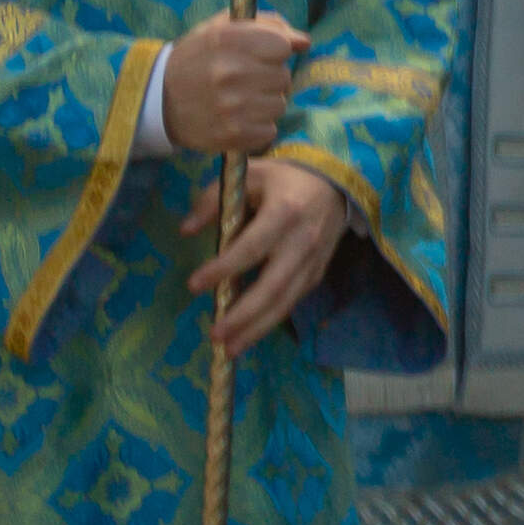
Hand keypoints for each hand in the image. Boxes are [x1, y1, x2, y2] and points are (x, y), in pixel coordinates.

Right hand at [162, 15, 309, 155]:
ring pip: (279, 104)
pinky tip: (236, 118)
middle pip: (283, 77)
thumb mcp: (223, 28)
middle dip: (268, 78)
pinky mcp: (231, 135)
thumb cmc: (198, 58)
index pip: (282, 46)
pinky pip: (269, 130)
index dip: (274, 51)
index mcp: (227, 39)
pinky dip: (257, 127)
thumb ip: (269, 26)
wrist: (156, 100)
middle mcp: (229, 72)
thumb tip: (304, 42)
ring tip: (237, 100)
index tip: (257, 56)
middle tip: (242, 80)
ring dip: (264, 103)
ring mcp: (230, 106)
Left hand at [182, 159, 347, 355]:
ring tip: (230, 349)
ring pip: (287, 301)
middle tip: (215, 335)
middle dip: (244, 314)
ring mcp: (314, 260)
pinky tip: (249, 335)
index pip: (251, 247)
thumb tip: (186, 230)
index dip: (224, 268)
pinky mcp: (318, 272)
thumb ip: (214, 199)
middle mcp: (303, 241)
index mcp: (284, 212)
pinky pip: (294, 301)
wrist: (337, 182)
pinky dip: (271, 321)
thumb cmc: (285, 179)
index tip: (194, 285)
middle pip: (274, 286)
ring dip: (258, 328)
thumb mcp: (249, 175)